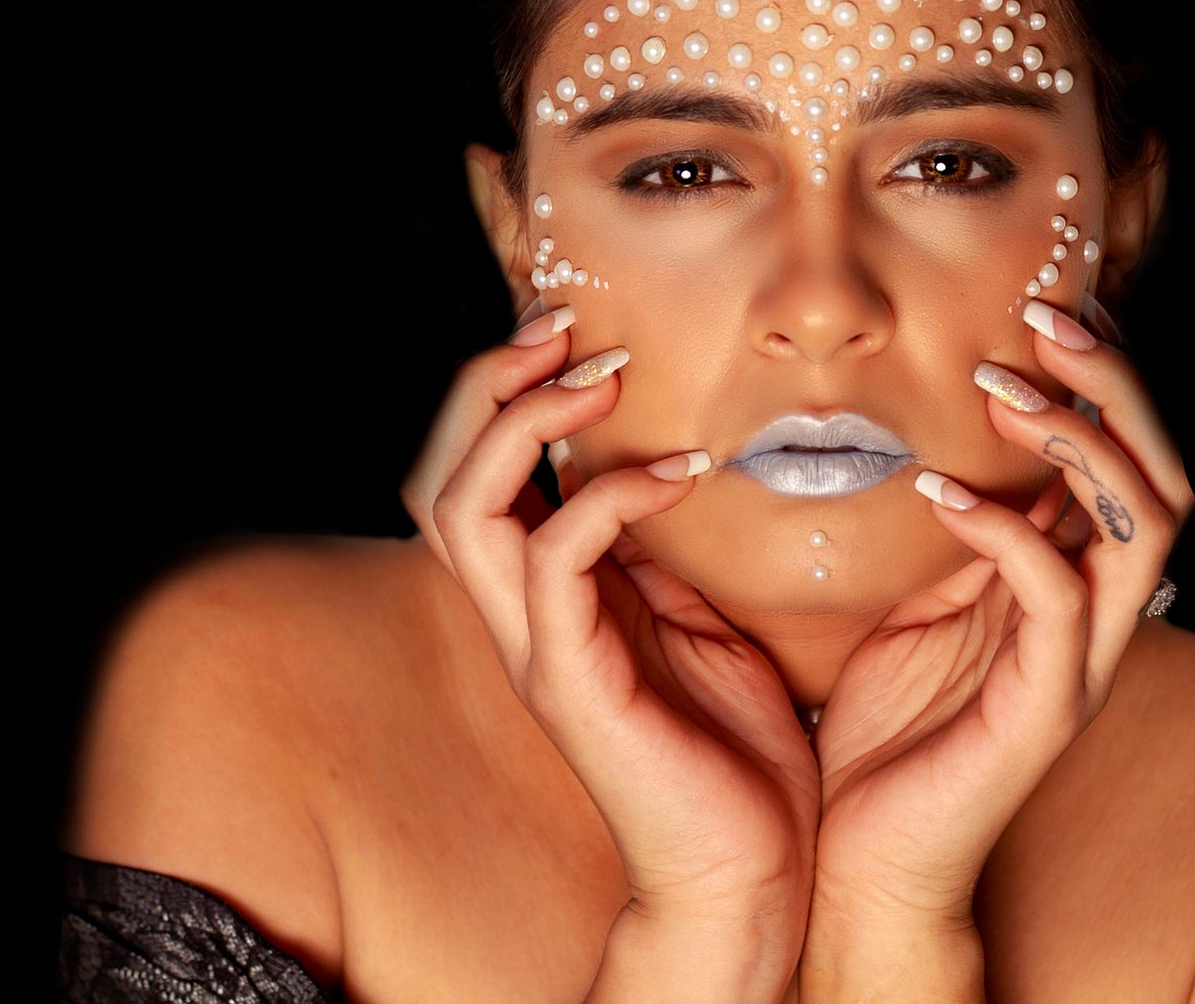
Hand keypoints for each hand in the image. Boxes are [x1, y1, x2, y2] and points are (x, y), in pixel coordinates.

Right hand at [409, 317, 820, 999]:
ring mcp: (536, 648)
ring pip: (465, 508)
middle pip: (442, 474)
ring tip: (604, 379)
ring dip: (530, 423)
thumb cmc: (732, 742)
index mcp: (546, 595)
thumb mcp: (699, 613)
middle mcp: (519, 615)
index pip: (479, 470)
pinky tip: (683, 471)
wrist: (752, 868)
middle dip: (492, 383)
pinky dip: (613, 496)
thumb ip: (666, 545)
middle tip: (563, 325)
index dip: (507, 390)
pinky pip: (556, 560)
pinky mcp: (570, 681)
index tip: (572, 330)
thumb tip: (681, 450)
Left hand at [807, 299, 1192, 951]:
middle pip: (1163, 475)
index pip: (1127, 458)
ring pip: (1143, 525)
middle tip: (1049, 316)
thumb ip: (958, 528)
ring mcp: (1082, 660)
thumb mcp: (921, 597)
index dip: (1105, 376)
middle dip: (1116, 385)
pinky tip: (939, 494)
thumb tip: (943, 434)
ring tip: (1005, 385)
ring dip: (1079, 440)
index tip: (1049, 304)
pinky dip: (1004, 529)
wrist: (864, 854)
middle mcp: (1097, 613)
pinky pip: (1053, 597)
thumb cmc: (888, 724)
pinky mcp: (1047, 708)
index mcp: (1070, 581)